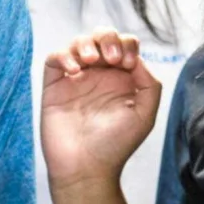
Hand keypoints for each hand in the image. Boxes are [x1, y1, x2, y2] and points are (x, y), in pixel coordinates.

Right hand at [41, 29, 160, 189]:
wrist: (86, 168)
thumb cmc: (116, 144)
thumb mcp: (145, 114)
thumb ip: (149, 83)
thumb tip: (135, 59)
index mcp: (122, 78)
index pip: (125, 44)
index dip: (127, 44)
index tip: (127, 64)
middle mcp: (99, 74)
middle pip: (102, 35)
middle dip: (107, 37)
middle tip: (111, 58)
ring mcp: (76, 79)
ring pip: (78, 42)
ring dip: (85, 43)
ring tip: (90, 60)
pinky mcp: (55, 86)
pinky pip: (55, 59)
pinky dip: (64, 56)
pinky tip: (74, 72)